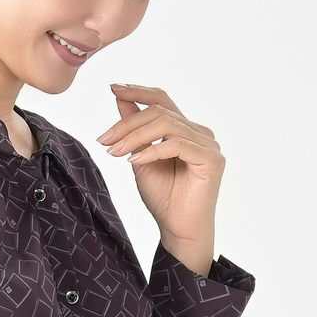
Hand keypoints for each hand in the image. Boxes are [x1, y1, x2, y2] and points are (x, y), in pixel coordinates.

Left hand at [96, 83, 223, 276]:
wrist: (177, 229)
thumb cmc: (162, 197)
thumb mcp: (139, 158)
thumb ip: (134, 130)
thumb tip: (120, 98)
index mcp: (183, 129)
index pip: (162, 100)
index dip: (138, 91)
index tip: (113, 87)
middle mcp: (199, 132)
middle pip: (160, 112)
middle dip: (127, 124)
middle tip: (104, 140)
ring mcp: (208, 144)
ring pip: (166, 125)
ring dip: (135, 138)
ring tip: (114, 153)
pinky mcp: (212, 159)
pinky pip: (178, 144)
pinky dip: (153, 151)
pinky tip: (135, 162)